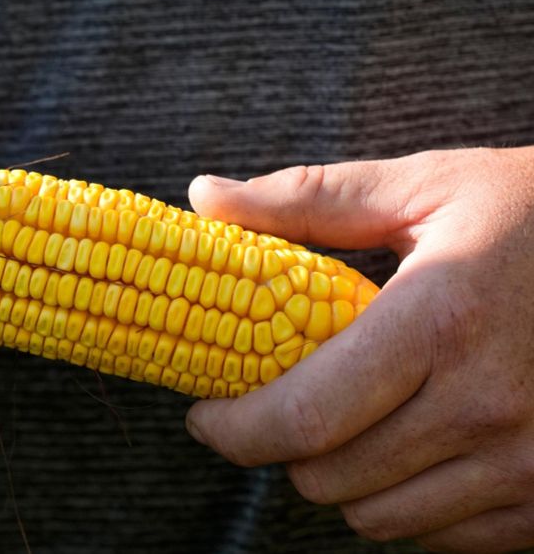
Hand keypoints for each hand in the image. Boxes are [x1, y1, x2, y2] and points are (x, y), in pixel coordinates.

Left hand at [185, 147, 533, 550]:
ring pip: (379, 519)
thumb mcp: (427, 188)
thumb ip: (308, 198)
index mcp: (441, 322)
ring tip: (352, 423)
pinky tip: (417, 447)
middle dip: (281, 448)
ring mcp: (531, 465)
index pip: (303, 418)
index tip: (205, 414)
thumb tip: (204, 197)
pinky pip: (443, 536)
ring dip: (343, 479)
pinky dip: (409, 502)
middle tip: (279, 407)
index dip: (232, 429)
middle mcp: (488, 408)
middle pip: (328, 479)